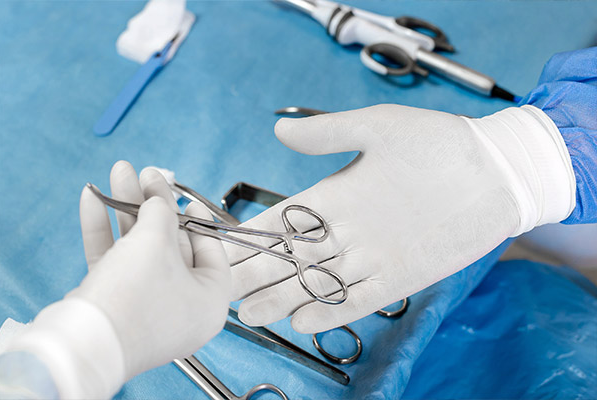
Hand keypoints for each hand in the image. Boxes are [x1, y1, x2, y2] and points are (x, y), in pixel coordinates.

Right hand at [7, 161, 229, 398]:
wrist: (84, 344)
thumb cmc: (136, 295)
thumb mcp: (157, 241)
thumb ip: (162, 212)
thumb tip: (158, 199)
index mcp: (210, 298)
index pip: (210, 249)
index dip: (195, 217)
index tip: (184, 195)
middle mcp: (182, 306)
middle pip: (171, 244)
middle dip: (153, 203)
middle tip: (144, 173)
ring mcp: (147, 307)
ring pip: (139, 249)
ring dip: (126, 209)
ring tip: (118, 172)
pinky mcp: (115, 306)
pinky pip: (115, 263)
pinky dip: (103, 232)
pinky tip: (92, 198)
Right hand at [228, 104, 574, 333]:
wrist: (496, 172)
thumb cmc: (440, 143)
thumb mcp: (379, 127)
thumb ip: (329, 133)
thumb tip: (279, 129)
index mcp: (336, 194)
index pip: (281, 219)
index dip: (249, 235)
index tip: (219, 248)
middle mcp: (348, 229)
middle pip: (290, 257)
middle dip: (255, 273)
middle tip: (220, 290)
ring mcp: (372, 256)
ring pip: (316, 282)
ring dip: (283, 298)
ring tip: (249, 313)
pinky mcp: (401, 278)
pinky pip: (358, 299)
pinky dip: (331, 310)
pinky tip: (302, 321)